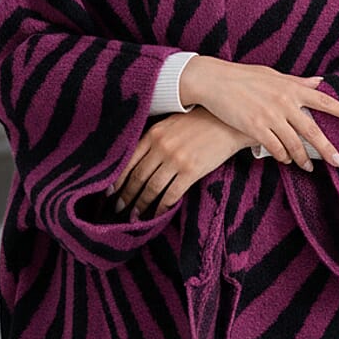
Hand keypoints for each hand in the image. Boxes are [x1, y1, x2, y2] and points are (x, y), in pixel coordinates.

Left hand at [110, 108, 249, 219]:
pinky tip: (158, 214)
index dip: (117, 180)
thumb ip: (154, 138)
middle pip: (137, 177)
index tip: (109, 193)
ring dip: (142, 205)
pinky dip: (163, 207)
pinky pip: (172, 194)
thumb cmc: (200, 121)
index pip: (128, 161)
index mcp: (153, 133)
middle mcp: (161, 146)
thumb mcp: (171, 123)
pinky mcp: (191, 171)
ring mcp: (176, 159)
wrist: (229, 122)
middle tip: (118, 210)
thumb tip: (137, 160)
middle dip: (126, 196)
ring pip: (152, 188)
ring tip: (135, 217)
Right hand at [179, 56, 338, 170]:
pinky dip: (282, 156)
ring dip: (302, 159)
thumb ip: (297, 81)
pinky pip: (274, 148)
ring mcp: (270, 116)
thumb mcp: (273, 75)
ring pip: (293, 144)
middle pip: (312, 130)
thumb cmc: (244, 76)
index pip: (324, 100)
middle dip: (328, 150)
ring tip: (308, 167)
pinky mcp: (254, 127)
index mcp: (291, 88)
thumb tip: (320, 82)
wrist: (214, 80)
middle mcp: (284, 102)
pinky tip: (285, 160)